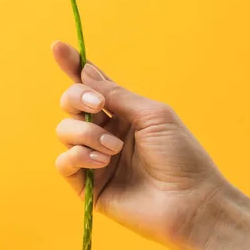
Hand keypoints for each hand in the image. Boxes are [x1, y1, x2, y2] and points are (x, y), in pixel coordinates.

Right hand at [52, 40, 225, 249]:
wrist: (191, 203)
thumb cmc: (181, 157)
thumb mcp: (151, 115)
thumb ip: (115, 95)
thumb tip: (86, 72)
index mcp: (121, 114)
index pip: (90, 86)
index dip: (72, 66)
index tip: (57, 46)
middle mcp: (103, 133)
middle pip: (70, 104)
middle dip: (77, 99)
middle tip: (99, 107)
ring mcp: (93, 159)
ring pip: (64, 132)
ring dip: (86, 134)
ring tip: (114, 149)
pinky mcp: (87, 185)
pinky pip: (64, 162)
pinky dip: (79, 156)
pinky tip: (103, 162)